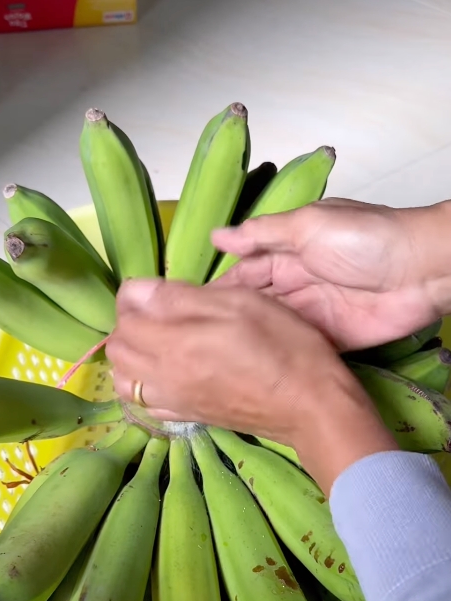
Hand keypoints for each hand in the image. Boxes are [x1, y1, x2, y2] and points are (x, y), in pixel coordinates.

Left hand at [106, 278, 396, 492]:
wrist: (309, 406)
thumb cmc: (282, 345)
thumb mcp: (239, 302)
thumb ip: (182, 297)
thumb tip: (139, 291)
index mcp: (172, 343)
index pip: (126, 311)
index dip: (137, 293)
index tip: (162, 289)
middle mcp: (162, 376)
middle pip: (117, 347)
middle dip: (129, 324)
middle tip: (161, 312)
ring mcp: (173, 401)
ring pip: (124, 380)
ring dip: (131, 357)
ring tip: (159, 342)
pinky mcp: (187, 417)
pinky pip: (145, 404)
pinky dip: (144, 386)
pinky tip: (166, 373)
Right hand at [213, 198, 450, 350]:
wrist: (420, 270)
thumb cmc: (366, 238)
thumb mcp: (307, 225)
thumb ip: (262, 234)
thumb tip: (218, 236)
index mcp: (290, 253)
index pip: (246, 273)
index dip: (221, 290)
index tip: (188, 308)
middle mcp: (297, 285)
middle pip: (255, 305)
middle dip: (229, 319)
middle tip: (193, 339)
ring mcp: (313, 315)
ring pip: (271, 329)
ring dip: (248, 340)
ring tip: (210, 356)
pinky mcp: (329, 341)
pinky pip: (297, 349)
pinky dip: (277, 356)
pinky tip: (248, 368)